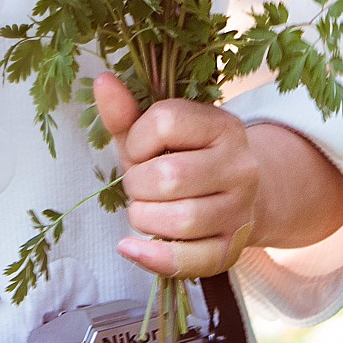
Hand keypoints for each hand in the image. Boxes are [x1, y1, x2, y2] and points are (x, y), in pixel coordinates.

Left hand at [94, 74, 259, 280]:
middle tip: (139, 185)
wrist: (234, 196)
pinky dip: (152, 257)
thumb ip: (126, 112)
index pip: (165, 122)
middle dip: (137, 184)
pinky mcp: (232, 249)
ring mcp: (241, 210)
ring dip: (144, 217)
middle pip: (169, 176)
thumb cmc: (183, 158)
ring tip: (144, 209)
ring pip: (180, 219)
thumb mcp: (154, 133)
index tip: (139, 150)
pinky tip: (130, 247)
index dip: (137, 139)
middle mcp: (241, 166)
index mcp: (223, 126)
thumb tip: (101, 81)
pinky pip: (191, 260)